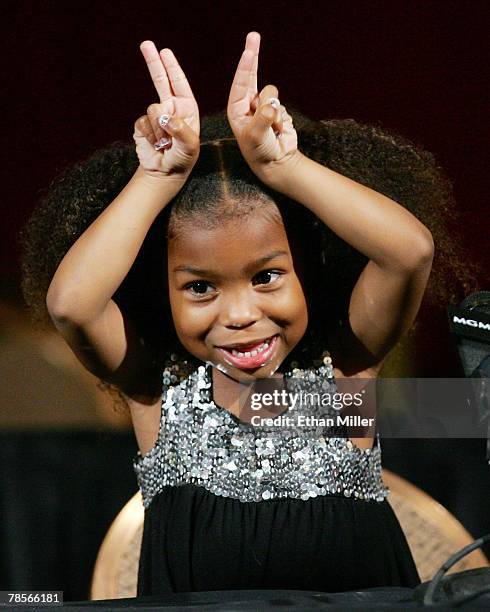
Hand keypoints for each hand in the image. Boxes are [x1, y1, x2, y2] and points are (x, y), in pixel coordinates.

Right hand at [134, 41, 199, 176]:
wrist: (164, 173)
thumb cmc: (182, 159)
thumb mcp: (190, 147)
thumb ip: (181, 130)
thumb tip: (164, 117)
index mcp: (186, 109)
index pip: (179, 84)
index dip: (172, 68)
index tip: (165, 53)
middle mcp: (170, 109)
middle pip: (160, 81)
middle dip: (153, 63)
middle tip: (146, 44)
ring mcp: (155, 117)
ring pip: (152, 110)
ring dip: (159, 129)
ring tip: (165, 143)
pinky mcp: (142, 126)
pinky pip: (142, 124)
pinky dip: (149, 136)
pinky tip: (155, 144)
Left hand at [227, 32, 299, 184]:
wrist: (276, 162)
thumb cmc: (260, 152)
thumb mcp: (257, 137)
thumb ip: (263, 120)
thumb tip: (272, 106)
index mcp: (236, 110)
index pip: (241, 84)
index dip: (245, 66)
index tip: (248, 50)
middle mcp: (248, 105)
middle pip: (251, 75)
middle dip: (253, 56)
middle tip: (253, 35)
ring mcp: (263, 106)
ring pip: (272, 93)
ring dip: (275, 110)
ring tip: (272, 128)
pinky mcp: (277, 110)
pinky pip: (282, 105)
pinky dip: (283, 117)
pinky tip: (279, 130)